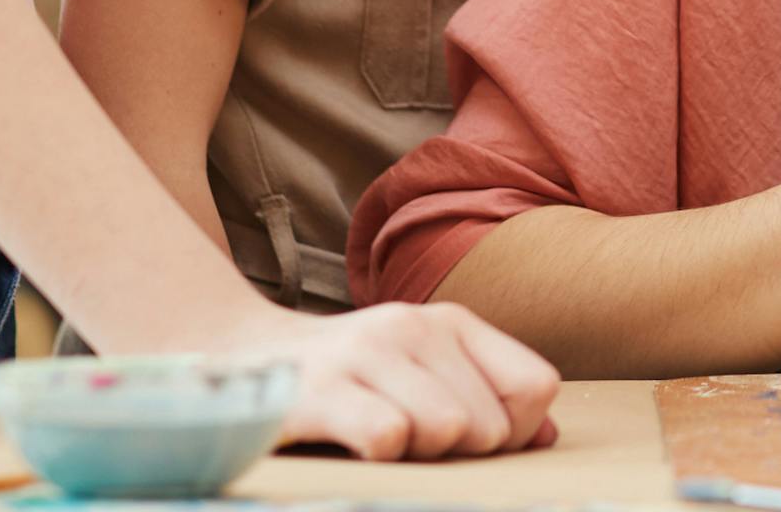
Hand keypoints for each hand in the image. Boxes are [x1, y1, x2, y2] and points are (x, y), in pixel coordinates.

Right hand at [228, 298, 561, 459]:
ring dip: (413, 456)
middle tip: (403, 440)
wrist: (231, 358)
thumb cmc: (343, 382)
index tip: (468, 442)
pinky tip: (347, 446)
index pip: (534, 386)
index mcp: (448, 323)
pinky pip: (387, 439)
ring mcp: (363, 354)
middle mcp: (411, 327)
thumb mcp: (419, 374)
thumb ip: (486, 397)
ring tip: (373, 440)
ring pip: (445, 430)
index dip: (515, 432)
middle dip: (453, 453)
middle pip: (489, 425)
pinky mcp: (318, 390)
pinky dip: (375, 457)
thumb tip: (549, 436)